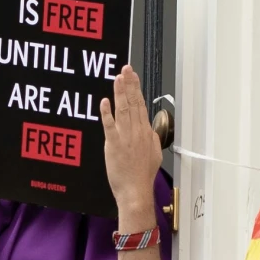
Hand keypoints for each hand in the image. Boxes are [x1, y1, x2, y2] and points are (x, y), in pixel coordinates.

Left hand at [99, 68, 161, 230]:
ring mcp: (126, 137)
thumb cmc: (143, 175)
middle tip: (126, 68)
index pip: (141, 105)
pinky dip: (107, 113)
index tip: (132, 76)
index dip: (136, 89)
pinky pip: (110, 126)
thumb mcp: (154, 154)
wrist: (136, 191)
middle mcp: (137, 131)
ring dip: (120, 93)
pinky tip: (105, 101)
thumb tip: (150, 130)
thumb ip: (151, 139)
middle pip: (133, 103)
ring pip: (123, 110)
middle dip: (129, 84)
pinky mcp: (114, 145)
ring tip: (118, 78)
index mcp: (146, 132)